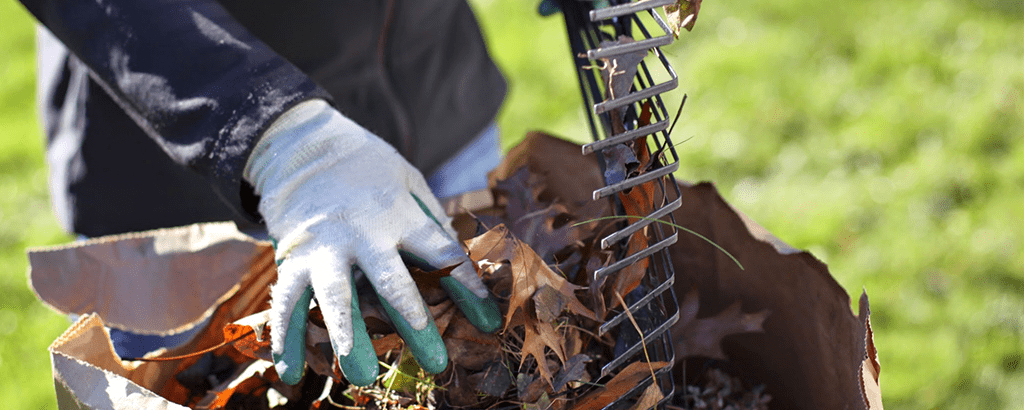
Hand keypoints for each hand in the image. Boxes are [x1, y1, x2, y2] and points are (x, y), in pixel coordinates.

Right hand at [244, 99, 500, 384]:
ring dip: (349, 338)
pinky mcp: (293, 258)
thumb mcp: (409, 181)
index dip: (469, 289)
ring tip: (361, 375)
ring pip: (336, 297)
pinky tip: (291, 371)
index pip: (443, 255)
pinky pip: (287, 302)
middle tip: (436, 363)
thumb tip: (458, 260)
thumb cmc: (369, 169)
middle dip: (416, 323)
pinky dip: (286, 338)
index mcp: (400, 216)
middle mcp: (363, 235)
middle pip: (392, 284)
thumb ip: (430, 221)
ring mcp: (325, 248)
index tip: (489, 322)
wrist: (305, 145)